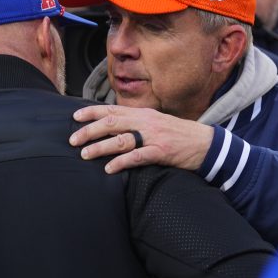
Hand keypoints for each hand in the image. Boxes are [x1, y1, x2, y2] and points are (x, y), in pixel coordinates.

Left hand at [69, 104, 214, 173]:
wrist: (204, 143)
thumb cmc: (177, 134)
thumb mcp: (155, 122)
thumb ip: (135, 122)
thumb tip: (112, 126)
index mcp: (143, 113)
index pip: (112, 109)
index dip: (92, 112)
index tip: (75, 117)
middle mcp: (145, 122)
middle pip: (112, 122)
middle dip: (89, 131)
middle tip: (73, 140)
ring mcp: (153, 136)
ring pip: (121, 139)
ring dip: (100, 147)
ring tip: (85, 154)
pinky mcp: (161, 151)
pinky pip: (137, 156)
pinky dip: (121, 162)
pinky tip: (109, 168)